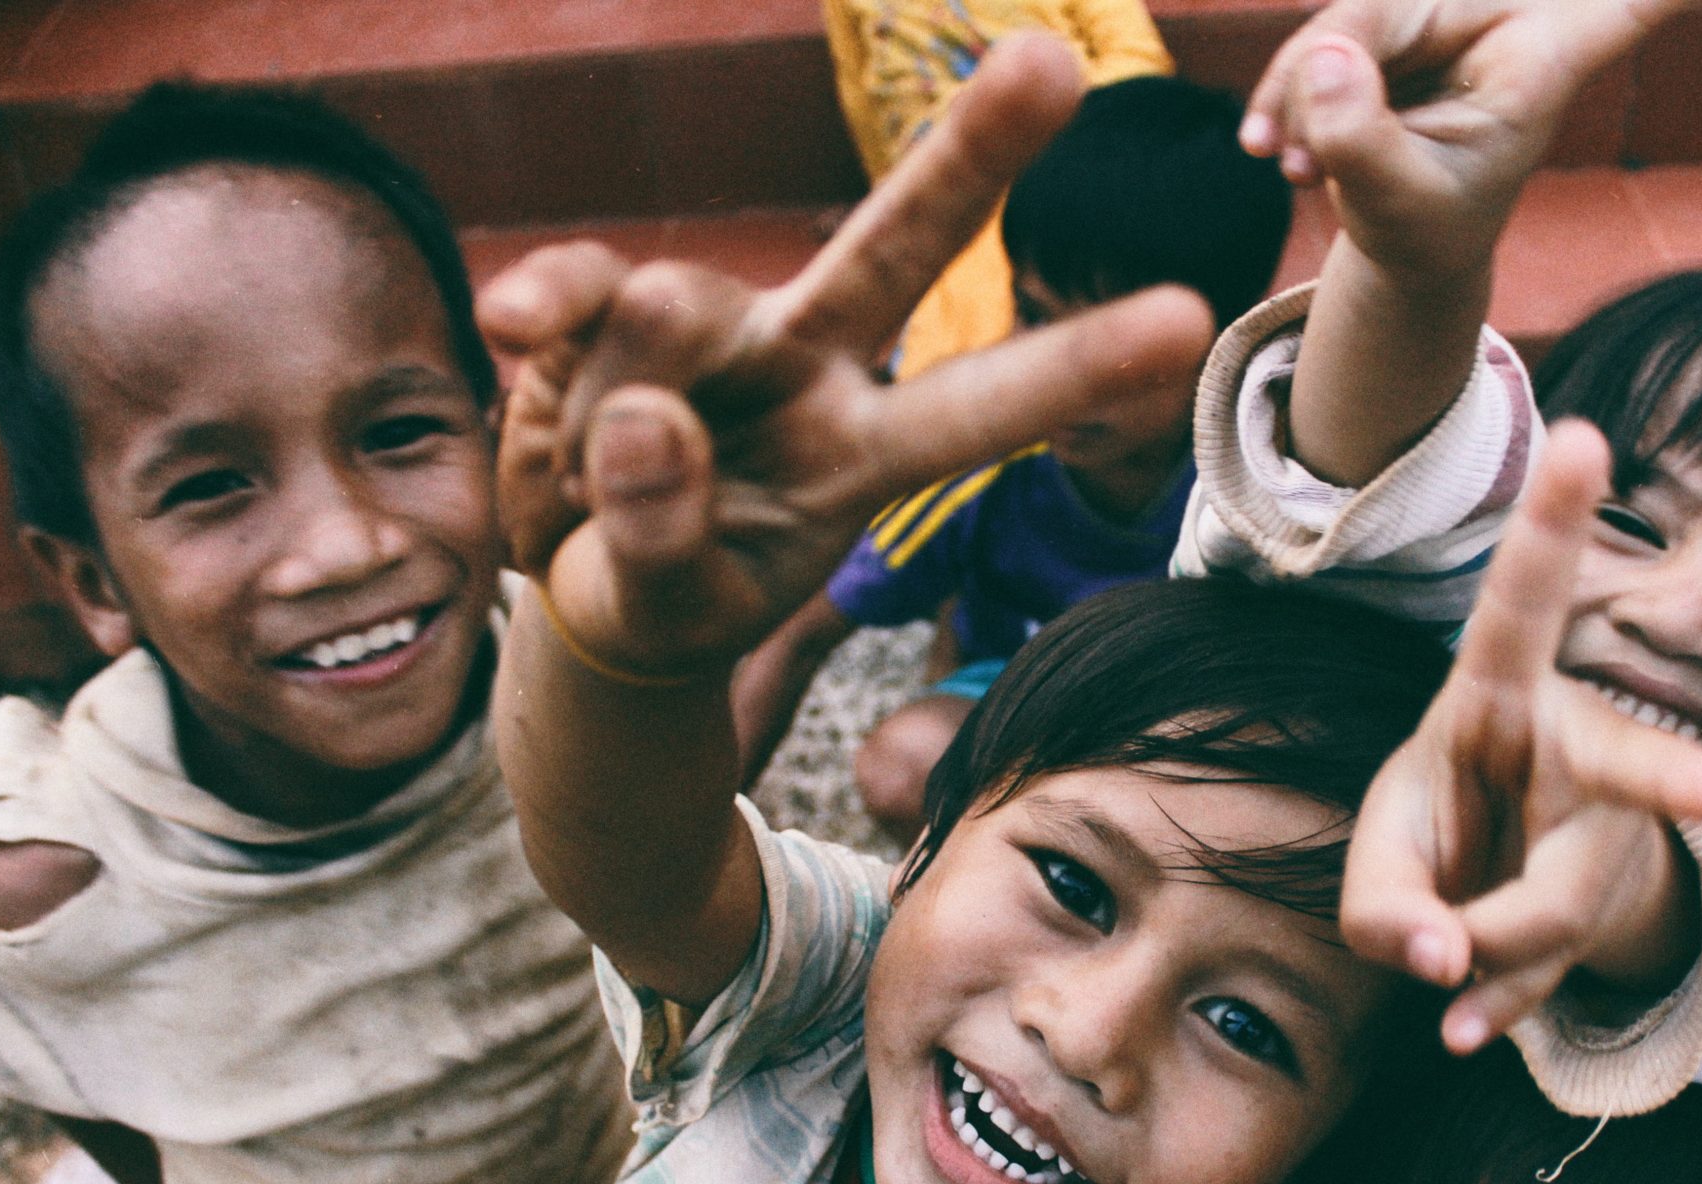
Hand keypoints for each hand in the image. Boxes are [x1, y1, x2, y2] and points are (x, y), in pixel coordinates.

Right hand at [478, 33, 1215, 679]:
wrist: (580, 586)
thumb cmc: (665, 594)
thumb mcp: (671, 602)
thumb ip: (663, 531)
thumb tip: (649, 412)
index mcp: (868, 454)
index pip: (982, 407)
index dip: (1076, 362)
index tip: (1187, 318)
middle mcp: (811, 366)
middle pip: (896, 247)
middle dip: (969, 157)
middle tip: (1052, 63)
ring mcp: (718, 329)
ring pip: (681, 304)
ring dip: (624, 375)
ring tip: (592, 455)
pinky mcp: (612, 310)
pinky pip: (582, 289)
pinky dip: (548, 304)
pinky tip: (514, 327)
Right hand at [1238, 0, 1681, 283]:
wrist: (1406, 242)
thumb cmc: (1431, 232)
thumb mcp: (1401, 209)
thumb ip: (1365, 141)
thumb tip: (1324, 57)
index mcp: (1544, 58)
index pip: (1618, 0)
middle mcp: (1500, 17)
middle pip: (1395, 4)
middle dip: (1329, 70)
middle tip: (1295, 162)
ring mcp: (1437, 16)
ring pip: (1346, 16)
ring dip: (1299, 92)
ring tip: (1294, 169)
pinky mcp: (1388, 23)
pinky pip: (1322, 36)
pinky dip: (1288, 93)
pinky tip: (1273, 148)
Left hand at [1340, 421, 1701, 1053]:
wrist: (1497, 890)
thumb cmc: (1439, 829)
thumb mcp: (1382, 852)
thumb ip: (1381, 905)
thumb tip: (1442, 968)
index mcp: (1499, 693)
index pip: (1523, 604)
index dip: (1553, 523)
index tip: (1583, 438)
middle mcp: (1577, 747)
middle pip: (1628, 769)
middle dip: (1677, 783)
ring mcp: (1610, 833)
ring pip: (1563, 905)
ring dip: (1482, 953)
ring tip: (1436, 969)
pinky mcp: (1611, 908)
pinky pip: (1556, 971)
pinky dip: (1497, 1005)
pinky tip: (1465, 1029)